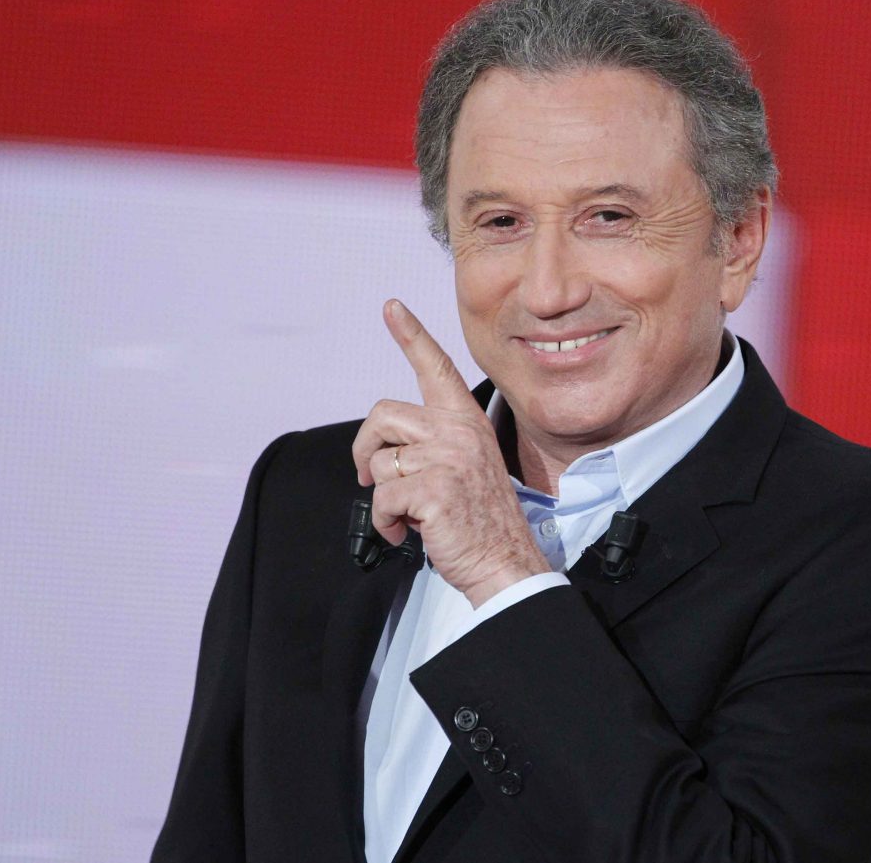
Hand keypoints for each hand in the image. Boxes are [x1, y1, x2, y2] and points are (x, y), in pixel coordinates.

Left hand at [352, 299, 549, 606]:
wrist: (505, 563)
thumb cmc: (482, 521)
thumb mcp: (466, 467)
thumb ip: (434, 445)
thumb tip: (386, 451)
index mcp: (467, 422)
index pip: (436, 368)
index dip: (411, 334)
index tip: (391, 307)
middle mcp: (458, 432)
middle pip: (383, 415)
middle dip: (365, 448)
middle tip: (369, 475)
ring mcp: (447, 459)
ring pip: (379, 463)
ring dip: (383, 496)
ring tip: (410, 514)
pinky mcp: (432, 489)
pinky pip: (380, 499)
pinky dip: (386, 523)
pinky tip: (409, 532)